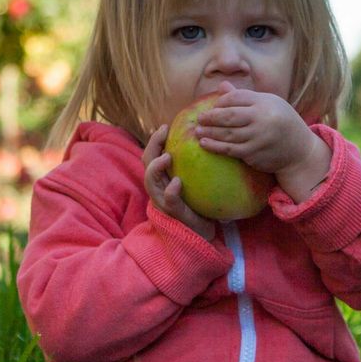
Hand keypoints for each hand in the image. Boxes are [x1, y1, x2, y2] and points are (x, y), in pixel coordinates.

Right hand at [143, 124, 216, 238]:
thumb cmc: (201, 207)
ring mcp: (163, 202)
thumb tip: (214, 142)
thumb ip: (198, 167)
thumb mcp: (197, 183)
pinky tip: (176, 183)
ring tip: (167, 156)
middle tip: (163, 132)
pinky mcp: (173, 214)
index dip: (155, 140)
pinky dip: (170, 191)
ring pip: (150, 181)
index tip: (165, 126)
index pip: (152, 156)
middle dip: (152, 146)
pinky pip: (167, 201)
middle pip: (146, 163)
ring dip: (156, 167)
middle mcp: (159, 189)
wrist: (202, 235)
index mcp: (163, 179)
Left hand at [194, 82, 332, 200]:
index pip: (236, 97)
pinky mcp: (254, 154)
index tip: (214, 106)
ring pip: (228, 134)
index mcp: (265, 103)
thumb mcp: (268, 104)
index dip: (222, 101)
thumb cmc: (282, 122)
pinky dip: (216, 147)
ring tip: (197, 131)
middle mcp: (262, 119)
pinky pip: (231, 150)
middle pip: (229, 115)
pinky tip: (205, 144)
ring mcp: (258, 138)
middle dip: (211, 117)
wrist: (300, 150)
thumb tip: (222, 85)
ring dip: (210, 133)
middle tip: (199, 118)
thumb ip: (244, 97)